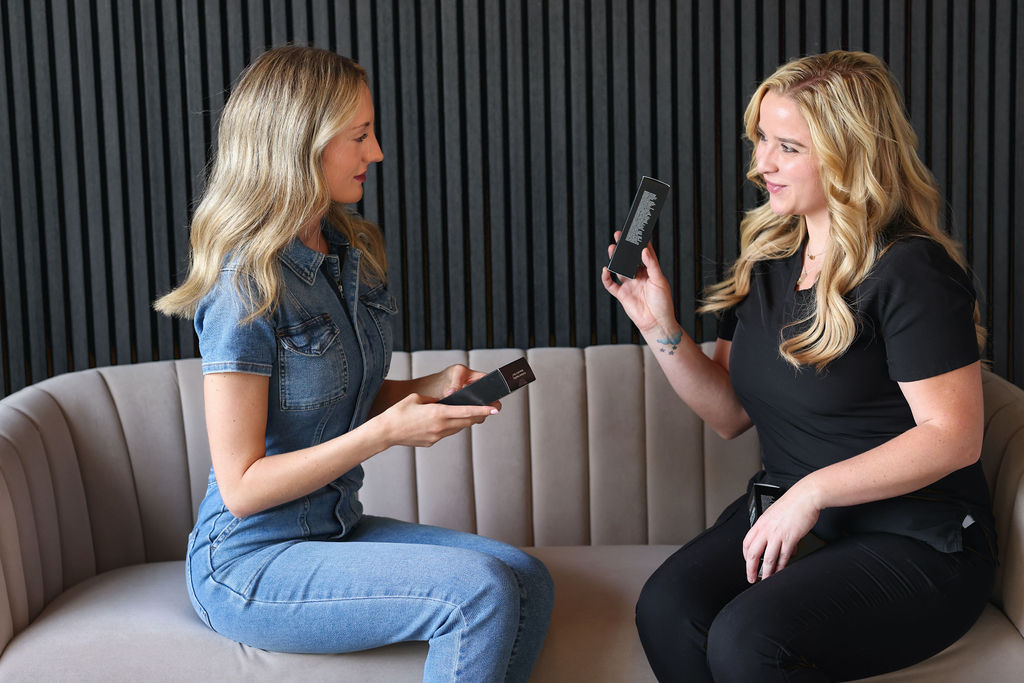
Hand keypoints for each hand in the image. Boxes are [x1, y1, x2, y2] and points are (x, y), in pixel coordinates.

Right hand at [378, 392, 496, 447]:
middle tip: (489, 410)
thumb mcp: (417, 398)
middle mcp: (440, 426)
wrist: (385, 432)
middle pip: (466, 421)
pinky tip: (452, 421)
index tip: (495, 409)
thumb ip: (434, 400)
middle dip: (479, 415)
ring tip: (473, 414)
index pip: (466, 411)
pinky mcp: (431, 442)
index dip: (483, 410)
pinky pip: (447, 433)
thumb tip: (444, 403)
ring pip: (458, 428)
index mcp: (438, 413)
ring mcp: (436, 436)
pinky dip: (452, 427)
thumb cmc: (399, 412)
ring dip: (466, 422)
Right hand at [601, 231, 679, 337]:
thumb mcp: (659, 280)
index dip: (639, 243)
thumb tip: (643, 250)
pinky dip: (606, 277)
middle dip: (623, 248)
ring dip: (614, 259)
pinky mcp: (622, 294)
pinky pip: (611, 284)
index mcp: (650, 272)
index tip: (635, 231)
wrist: (657, 322)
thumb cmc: (663, 302)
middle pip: (628, 259)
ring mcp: (629, 285)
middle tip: (619, 235)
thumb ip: (651, 265)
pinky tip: (605, 269)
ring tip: (612, 248)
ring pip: (619, 269)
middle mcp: (639, 277)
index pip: (644, 254)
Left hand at [741, 482, 820, 581]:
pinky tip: (780, 571)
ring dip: (767, 572)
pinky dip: (781, 567)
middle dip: (751, 569)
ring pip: (768, 559)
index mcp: (761, 523)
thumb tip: (776, 543)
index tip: (748, 564)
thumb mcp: (774, 514)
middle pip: (753, 554)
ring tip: (766, 579)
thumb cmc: (793, 504)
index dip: (745, 556)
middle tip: (752, 578)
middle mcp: (766, 529)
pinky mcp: (790, 538)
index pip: (746, 543)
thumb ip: (772, 529)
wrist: (806, 496)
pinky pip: (783, 556)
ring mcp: (777, 534)